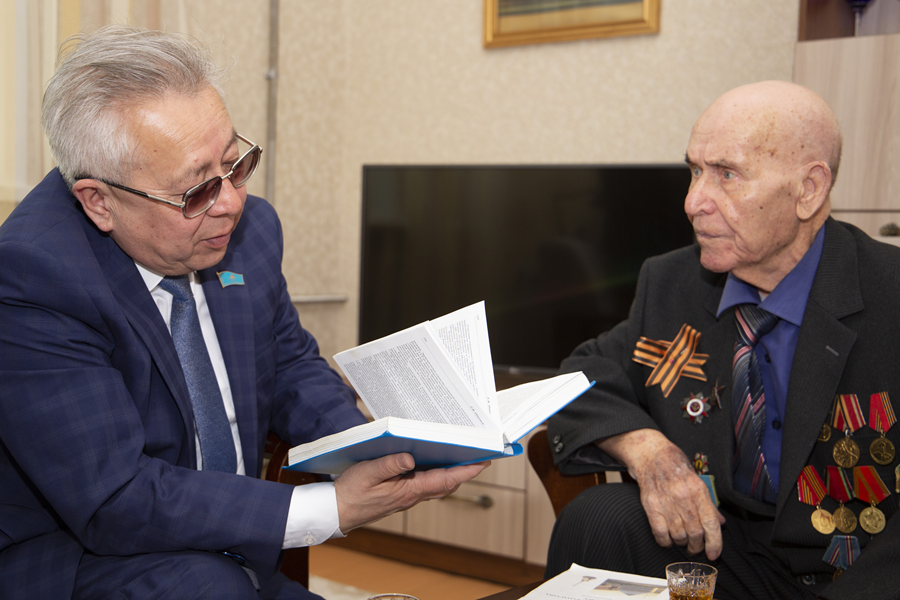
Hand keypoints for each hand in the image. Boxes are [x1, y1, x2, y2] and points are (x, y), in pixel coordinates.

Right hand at [334, 453, 489, 532]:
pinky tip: (433, 463)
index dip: (465, 471)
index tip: (483, 462)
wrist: (336, 513)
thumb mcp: (366, 473)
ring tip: (462, 456)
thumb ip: (388, 464)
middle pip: (446, 483)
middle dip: (464, 471)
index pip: (444, 480)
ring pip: (437, 485)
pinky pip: (425, 485)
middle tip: (480, 456)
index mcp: (408, 491)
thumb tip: (409, 457)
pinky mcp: (400, 495)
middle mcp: (411, 496)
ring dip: (451, 473)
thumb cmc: (349, 494)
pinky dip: (436, 474)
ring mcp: (407, 497)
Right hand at [599, 429, 725, 559]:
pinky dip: (665, 541)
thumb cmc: (674, 464)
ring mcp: (665, 501)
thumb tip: (720, 522)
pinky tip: (668, 539)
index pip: (711, 522)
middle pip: (695, 532)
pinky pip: (660, 532)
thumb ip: (708, 503)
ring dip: (681, 543)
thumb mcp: (696, 479)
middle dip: (697, 546)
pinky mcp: (650, 504)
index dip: (715, 542)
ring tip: (682, 542)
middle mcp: (683, 496)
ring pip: (678, 534)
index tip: (714, 554)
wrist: (649, 453)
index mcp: (698, 489)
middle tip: (695, 548)